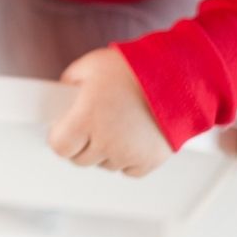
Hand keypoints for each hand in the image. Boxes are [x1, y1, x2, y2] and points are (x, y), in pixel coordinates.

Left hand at [46, 47, 172, 177]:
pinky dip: (127, 159)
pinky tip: (130, 137)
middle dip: (80, 143)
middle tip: (88, 125)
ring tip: (113, 125)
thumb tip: (62, 96)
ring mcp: (129, 153)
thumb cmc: (134, 68)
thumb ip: (69, 83)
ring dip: (104, 151)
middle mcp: (106, 141)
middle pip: (80, 159)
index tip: (63, 130)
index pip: (60, 147)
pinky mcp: (150, 160)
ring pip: (104, 165)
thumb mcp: (89, 65)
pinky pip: (129, 170)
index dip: (60, 137)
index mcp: (86, 118)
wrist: (176, 75)